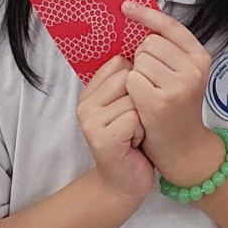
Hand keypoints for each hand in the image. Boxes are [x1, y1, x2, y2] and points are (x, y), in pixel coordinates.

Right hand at [77, 56, 154, 204]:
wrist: (124, 183)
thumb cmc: (131, 141)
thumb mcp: (125, 106)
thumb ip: (125, 80)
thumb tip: (139, 44)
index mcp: (89, 93)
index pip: (119, 62)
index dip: (136, 81)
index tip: (130, 104)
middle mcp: (85, 105)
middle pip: (128, 78)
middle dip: (141, 100)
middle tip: (134, 122)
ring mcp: (90, 122)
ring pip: (134, 98)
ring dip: (143, 117)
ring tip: (134, 134)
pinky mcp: (102, 139)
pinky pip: (134, 118)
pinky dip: (141, 131)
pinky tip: (134, 144)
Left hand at [124, 6, 216, 184]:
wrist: (184, 148)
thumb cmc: (177, 106)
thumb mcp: (183, 73)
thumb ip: (169, 49)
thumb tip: (138, 15)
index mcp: (201, 57)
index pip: (169, 26)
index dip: (146, 14)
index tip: (126, 6)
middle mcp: (193, 70)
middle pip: (149, 43)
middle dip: (142, 58)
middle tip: (152, 81)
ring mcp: (178, 86)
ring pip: (139, 61)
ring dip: (136, 75)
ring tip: (149, 94)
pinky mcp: (159, 102)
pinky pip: (131, 79)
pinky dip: (131, 90)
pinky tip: (142, 104)